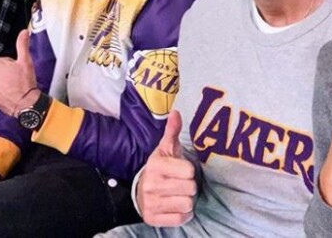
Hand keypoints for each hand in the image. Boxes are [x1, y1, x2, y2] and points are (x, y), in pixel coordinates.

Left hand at [0, 30, 38, 116]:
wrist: (24, 102)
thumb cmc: (24, 82)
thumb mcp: (26, 60)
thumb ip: (22, 44)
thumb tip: (23, 32)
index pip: (3, 60)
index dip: (12, 64)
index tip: (18, 69)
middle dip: (6, 72)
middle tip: (17, 77)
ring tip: (12, 86)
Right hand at [137, 110, 196, 226]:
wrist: (142, 191)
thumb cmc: (161, 168)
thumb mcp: (166, 148)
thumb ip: (172, 131)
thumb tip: (176, 112)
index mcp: (156, 165)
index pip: (189, 171)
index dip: (189, 171)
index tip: (181, 170)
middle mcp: (151, 185)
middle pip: (190, 188)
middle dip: (189, 186)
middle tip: (180, 183)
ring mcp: (151, 203)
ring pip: (187, 204)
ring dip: (186, 200)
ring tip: (177, 194)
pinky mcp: (153, 219)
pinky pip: (180, 219)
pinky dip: (181, 214)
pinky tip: (174, 206)